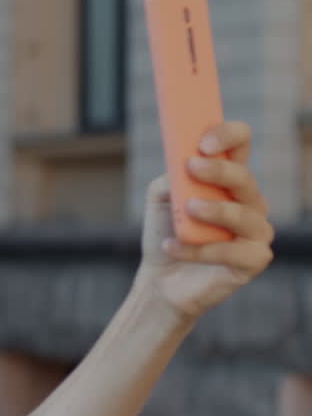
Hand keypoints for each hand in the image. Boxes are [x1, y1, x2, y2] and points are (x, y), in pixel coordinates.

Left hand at [134, 121, 274, 319]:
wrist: (160, 279)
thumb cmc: (166, 233)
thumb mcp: (161, 198)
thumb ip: (171, 178)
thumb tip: (181, 167)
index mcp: (228, 180)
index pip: (240, 144)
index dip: (228, 136)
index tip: (203, 143)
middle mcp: (249, 202)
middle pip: (244, 178)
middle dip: (219, 171)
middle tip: (192, 167)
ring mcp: (256, 231)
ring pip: (245, 215)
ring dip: (215, 210)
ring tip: (187, 210)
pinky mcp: (254, 260)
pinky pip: (233, 252)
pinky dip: (200, 250)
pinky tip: (174, 247)